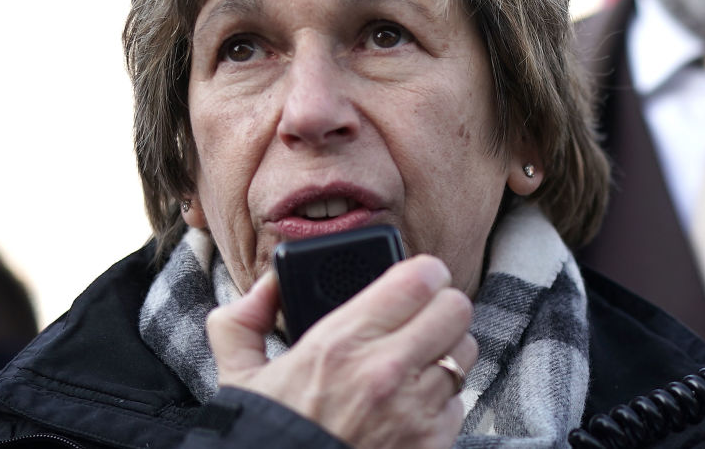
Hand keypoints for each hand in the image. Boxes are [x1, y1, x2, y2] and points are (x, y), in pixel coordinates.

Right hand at [207, 255, 476, 448]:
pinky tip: (412, 404)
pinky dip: (441, 401)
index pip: (420, 279)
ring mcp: (414, 410)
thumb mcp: (240, 375)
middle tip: (424, 315)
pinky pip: (459, 402)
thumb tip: (269, 283)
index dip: (425, 272)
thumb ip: (244, 319)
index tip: (419, 278)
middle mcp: (385, 372)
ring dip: (446, 353)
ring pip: (465, 353)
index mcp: (342, 343)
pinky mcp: (431, 444)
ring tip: (418, 360)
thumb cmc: (270, 437)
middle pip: (455, 309)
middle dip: (442, 307)